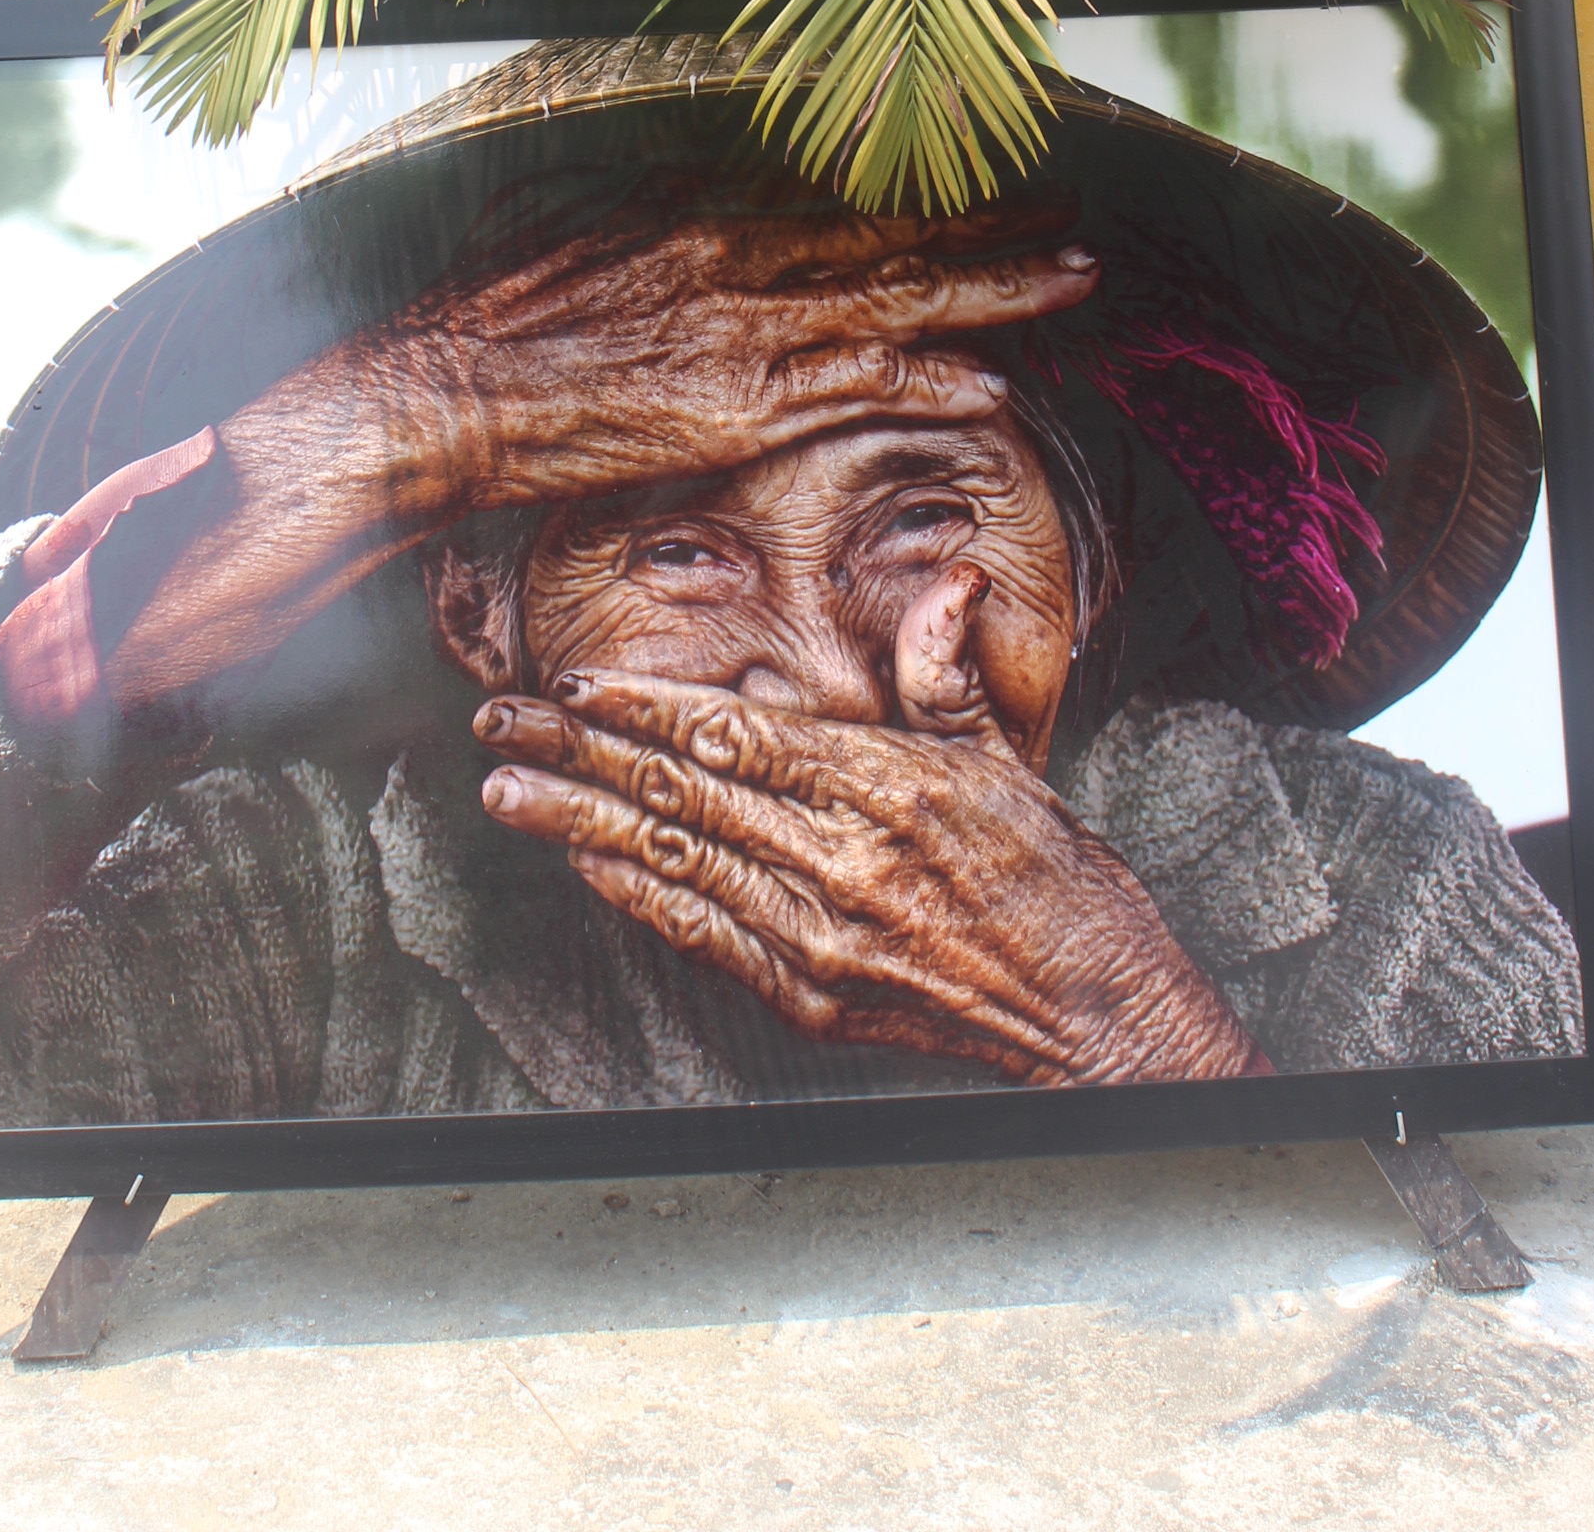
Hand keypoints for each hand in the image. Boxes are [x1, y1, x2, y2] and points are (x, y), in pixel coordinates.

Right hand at [102, 200, 1094, 705]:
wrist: (436, 393)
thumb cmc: (485, 325)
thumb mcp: (564, 233)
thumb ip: (634, 222)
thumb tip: (669, 207)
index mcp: (689, 210)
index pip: (827, 193)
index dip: (913, 188)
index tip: (974, 176)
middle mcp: (729, 252)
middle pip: (886, 233)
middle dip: (986, 226)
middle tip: (1069, 211)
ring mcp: (740, 327)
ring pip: (897, 301)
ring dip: (994, 291)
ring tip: (1072, 280)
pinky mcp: (738, 402)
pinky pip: (860, 387)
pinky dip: (931, 381)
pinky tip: (994, 385)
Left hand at [472, 570, 1257, 1086]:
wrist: (1093, 1011)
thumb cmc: (1054, 877)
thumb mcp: (1006, 756)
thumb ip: (948, 672)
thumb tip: (953, 582)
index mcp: (885, 789)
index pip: (740, 737)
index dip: (648, 710)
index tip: (576, 687)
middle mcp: (840, 864)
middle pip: (684, 796)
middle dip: (579, 757)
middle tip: (500, 724)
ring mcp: (819, 938)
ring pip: (674, 864)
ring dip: (579, 826)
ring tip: (507, 793)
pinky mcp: (811, 996)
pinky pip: (703, 936)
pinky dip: (637, 897)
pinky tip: (585, 866)